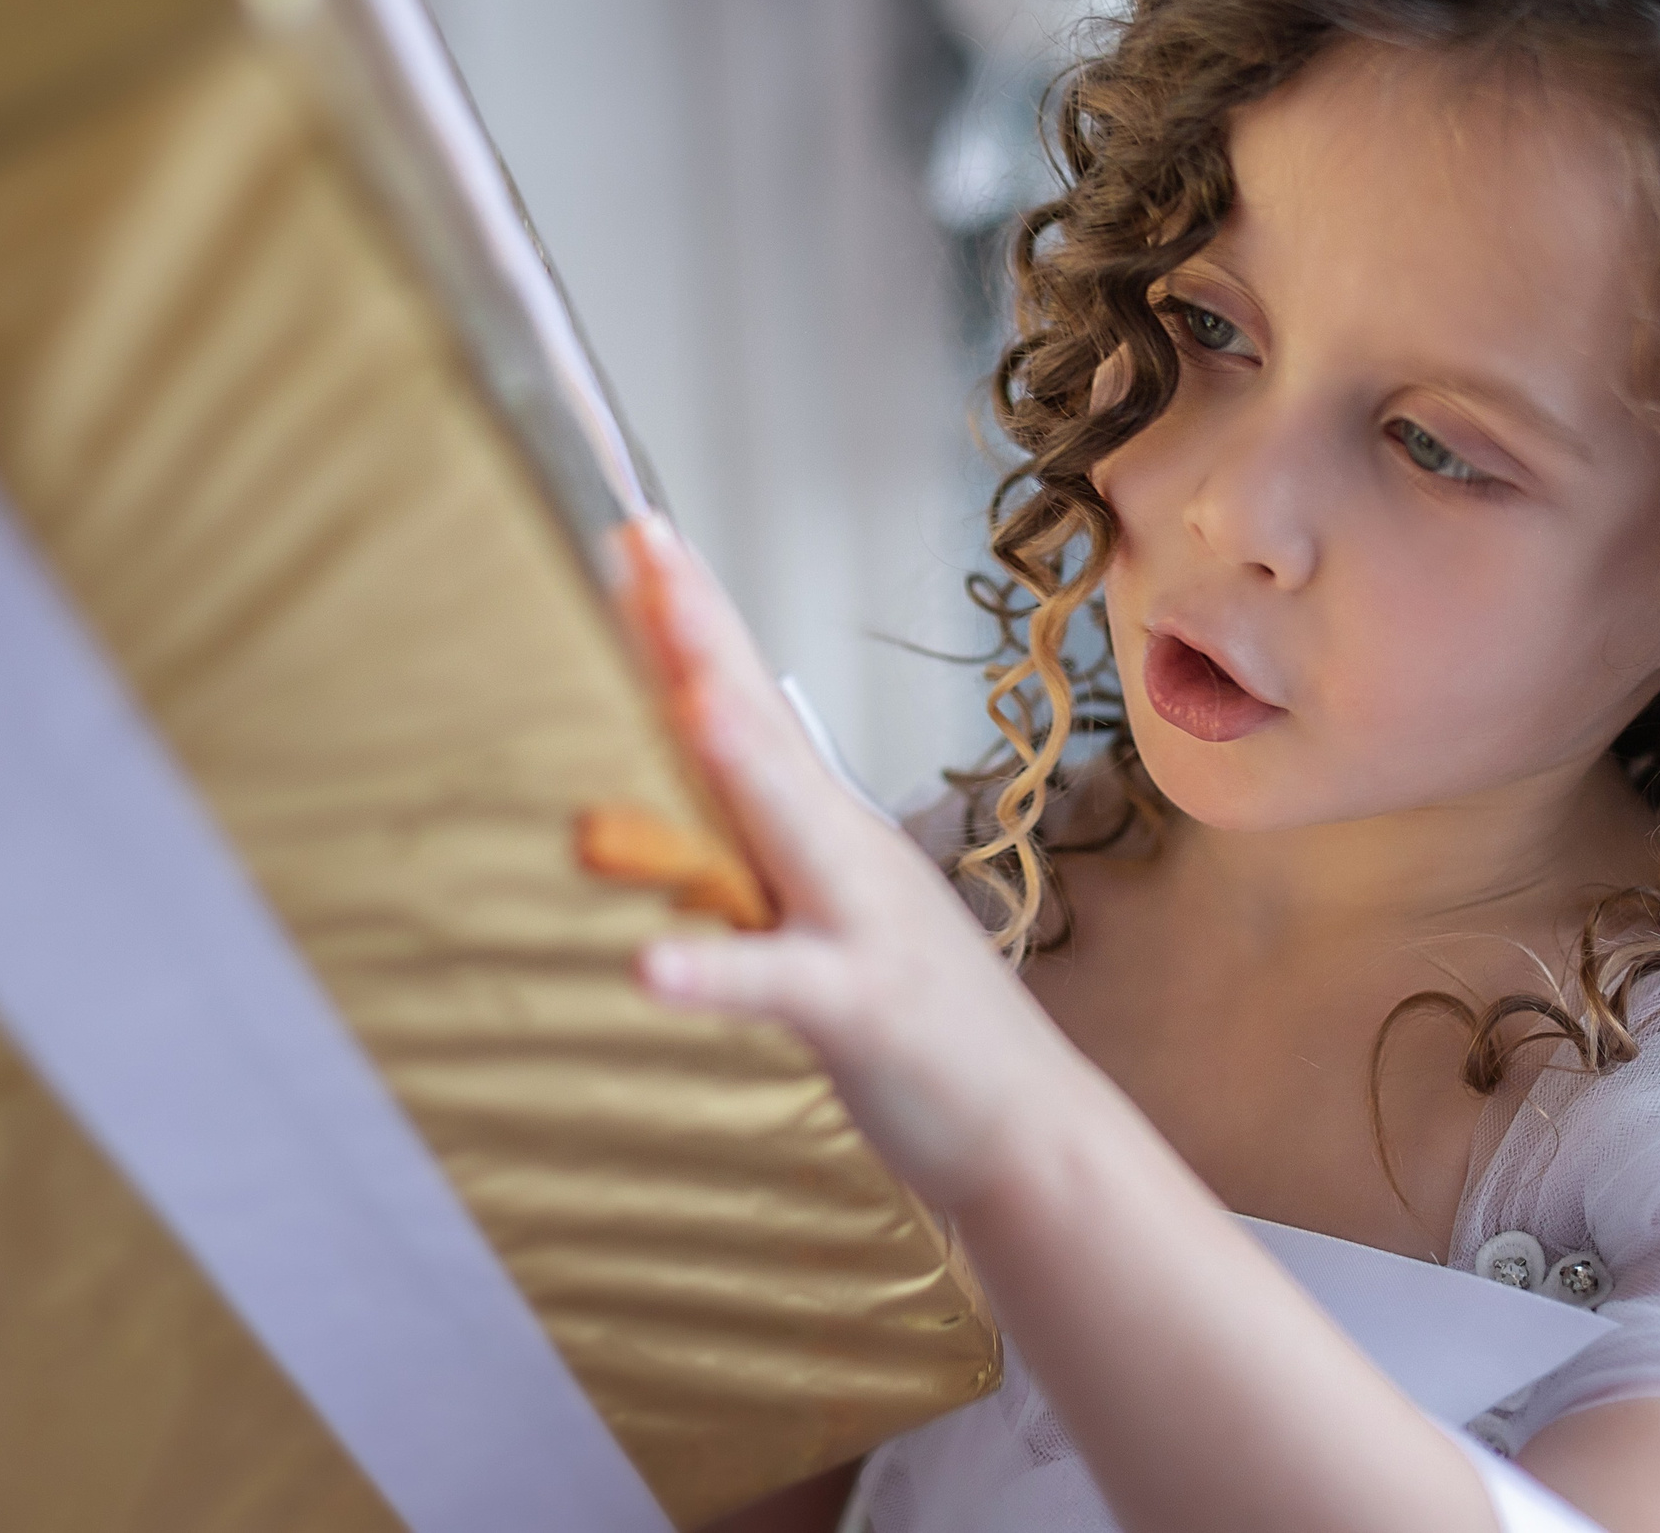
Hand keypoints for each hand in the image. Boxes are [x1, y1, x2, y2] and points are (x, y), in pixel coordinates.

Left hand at [626, 519, 1085, 1206]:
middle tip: (639, 537)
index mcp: (824, 824)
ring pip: (787, 830)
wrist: (1025, 1128)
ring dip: (737, 763)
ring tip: (688, 698)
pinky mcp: (860, 1010)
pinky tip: (647, 966)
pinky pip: (781, 987)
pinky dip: (717, 973)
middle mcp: (842, 850)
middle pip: (759, 726)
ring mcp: (859, 923)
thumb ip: (743, 854)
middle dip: (699, 633)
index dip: (689, 616)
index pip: (744, 698)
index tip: (633, 531)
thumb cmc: (917, 1017)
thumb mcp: (815, 916)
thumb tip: (680, 795)